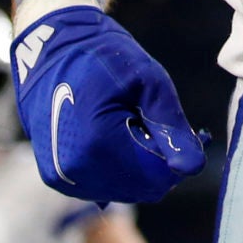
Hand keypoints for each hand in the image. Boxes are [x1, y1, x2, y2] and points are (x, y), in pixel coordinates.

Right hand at [10, 6, 204, 203]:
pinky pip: (102, 186)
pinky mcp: (56, 178)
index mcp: (98, 144)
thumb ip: (172, 126)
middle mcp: (76, 170)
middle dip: (158, 162)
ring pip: (124, 191)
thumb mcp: (149, 81)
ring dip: (137, 166)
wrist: (49, 52)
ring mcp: (63, 178)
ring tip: (129, 125)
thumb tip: (194, 167)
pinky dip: (117, 168)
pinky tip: (112, 136)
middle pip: (142, 188)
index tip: (185, 130)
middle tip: (155, 124)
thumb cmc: (102, 59)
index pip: (157, 176)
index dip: (179, 156)